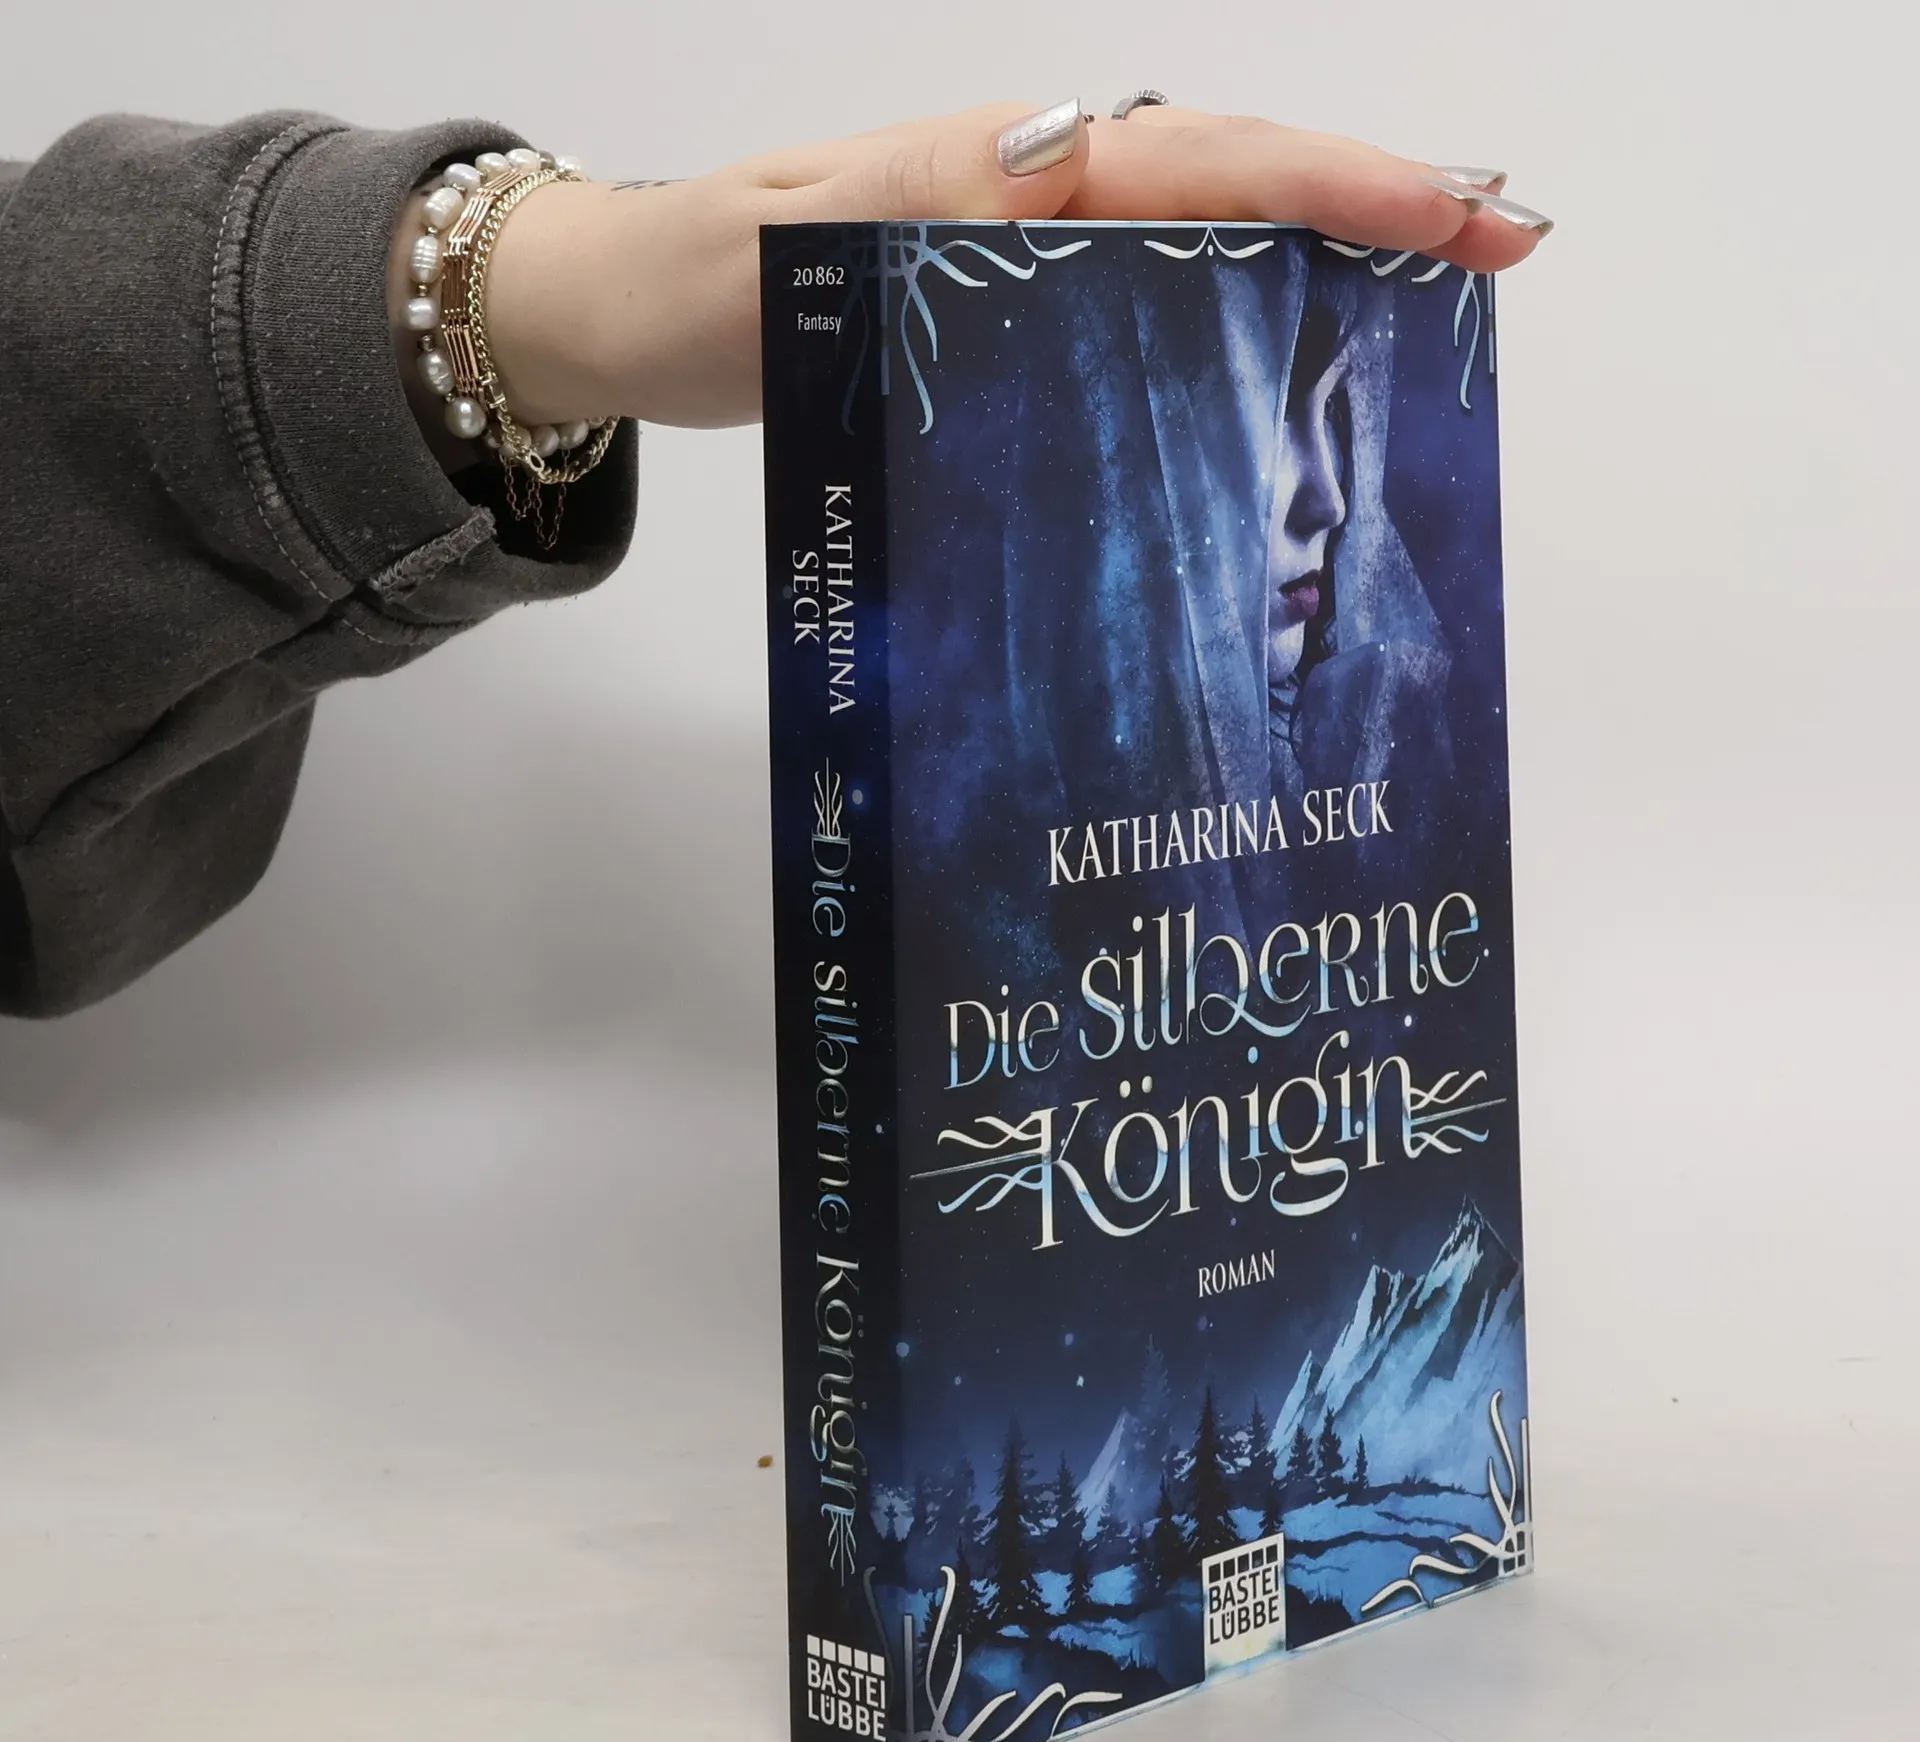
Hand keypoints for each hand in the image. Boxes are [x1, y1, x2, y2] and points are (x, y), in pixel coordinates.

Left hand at [453, 100, 1553, 432]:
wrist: (635, 307)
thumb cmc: (703, 287)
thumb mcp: (790, 260)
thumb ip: (912, 231)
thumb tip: (1058, 205)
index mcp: (1001, 169)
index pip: (1200, 162)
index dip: (1332, 184)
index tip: (1451, 216)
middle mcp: (1037, 189)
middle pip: (1237, 178)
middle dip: (1373, 203)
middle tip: (1503, 246)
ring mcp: (1033, 241)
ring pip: (1210, 229)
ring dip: (1327, 253)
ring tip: (1441, 294)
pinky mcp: (1017, 297)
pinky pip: (1153, 287)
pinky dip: (1239, 305)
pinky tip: (1290, 351)